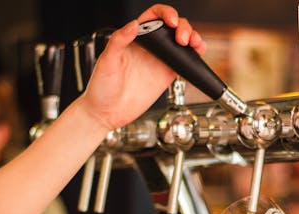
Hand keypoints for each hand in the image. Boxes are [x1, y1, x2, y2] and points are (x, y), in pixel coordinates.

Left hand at [77, 5, 205, 131]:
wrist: (106, 113)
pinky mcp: (167, 76)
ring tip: (195, 44)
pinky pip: (185, 62)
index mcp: (134, 38)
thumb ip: (118, 40)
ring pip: (182, 42)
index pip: (153, 16)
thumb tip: (133, 25)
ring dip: (193, 38)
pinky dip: (194, 57)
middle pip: (172, 27)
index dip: (165, 14)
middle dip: (183, 27)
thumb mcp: (106, 61)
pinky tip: (197, 56)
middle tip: (183, 39)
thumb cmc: (101, 87)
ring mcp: (160, 61)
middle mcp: (149, 47)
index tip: (171, 22)